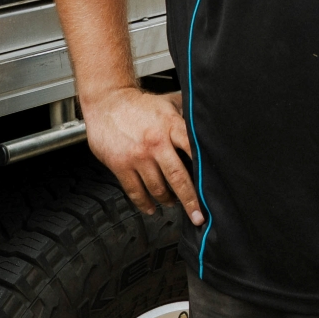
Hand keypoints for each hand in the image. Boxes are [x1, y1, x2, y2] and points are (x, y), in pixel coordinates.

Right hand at [83, 85, 202, 225]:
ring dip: (167, 200)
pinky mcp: (120, 165)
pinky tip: (151, 208)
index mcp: (170, 126)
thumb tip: (206, 131)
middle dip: (190, 200)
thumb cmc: (139, 105)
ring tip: (173, 203)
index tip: (211, 190)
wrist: (107, 101)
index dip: (204, 171)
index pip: (192, 151)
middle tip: (198, 216)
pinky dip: (144, 203)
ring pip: (157, 188)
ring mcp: (137, 156)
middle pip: (177, 177)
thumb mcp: (167, 104)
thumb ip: (185, 119)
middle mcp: (155, 143)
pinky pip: (135, 191)